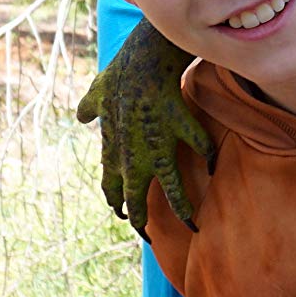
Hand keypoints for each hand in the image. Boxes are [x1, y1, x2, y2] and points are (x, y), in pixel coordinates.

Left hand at [75, 19, 211, 238]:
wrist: (140, 59)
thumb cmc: (119, 75)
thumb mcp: (97, 93)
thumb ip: (90, 107)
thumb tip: (82, 115)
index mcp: (115, 149)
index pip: (112, 187)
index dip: (118, 204)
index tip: (124, 215)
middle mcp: (134, 153)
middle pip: (137, 198)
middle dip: (142, 220)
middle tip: (149, 237)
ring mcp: (158, 142)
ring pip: (171, 187)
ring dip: (181, 208)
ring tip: (191, 224)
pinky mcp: (180, 127)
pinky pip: (199, 146)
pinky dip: (208, 156)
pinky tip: (213, 167)